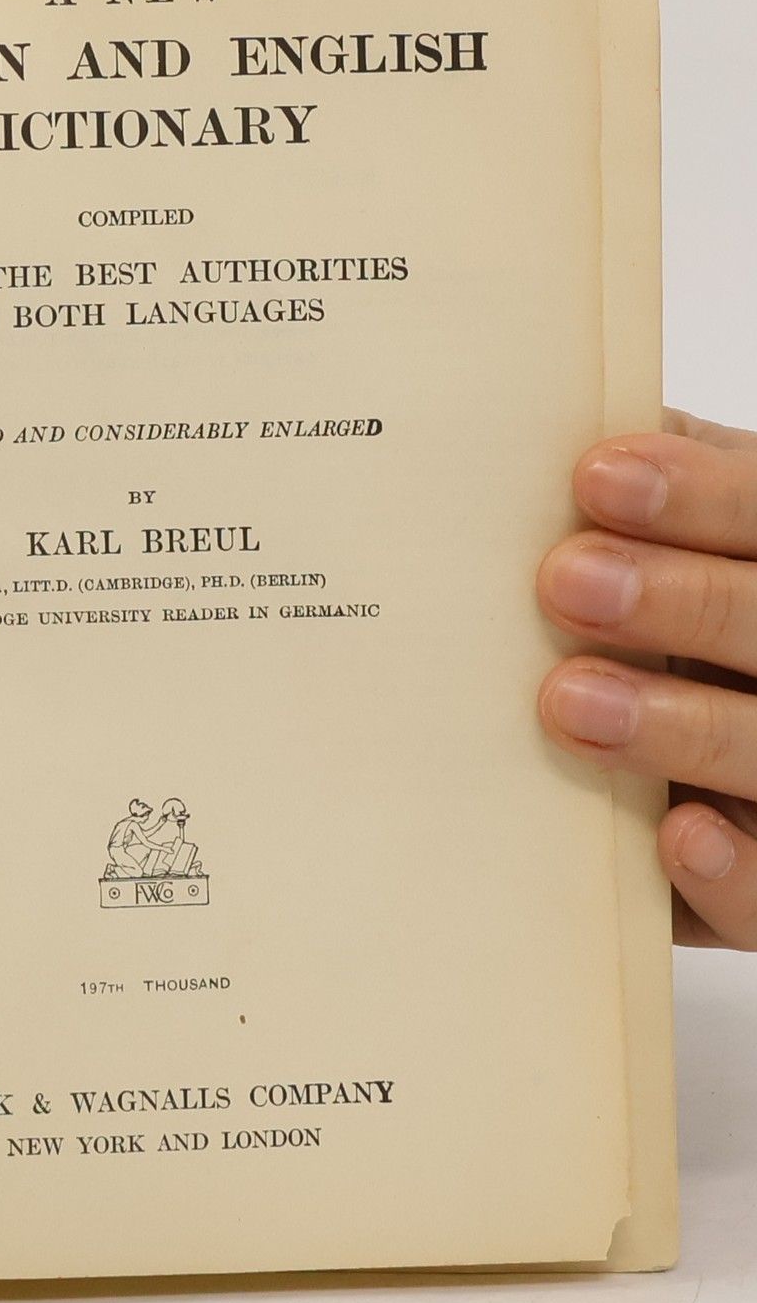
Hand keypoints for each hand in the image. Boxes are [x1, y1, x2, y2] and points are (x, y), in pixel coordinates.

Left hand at [538, 412, 756, 946]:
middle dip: (682, 603)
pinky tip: (676, 836)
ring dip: (684, 728)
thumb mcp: (718, 552)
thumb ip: (680, 502)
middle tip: (564, 581)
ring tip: (568, 701)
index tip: (596, 476)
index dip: (706, 496)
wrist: (749, 786)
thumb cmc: (719, 639)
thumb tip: (582, 430)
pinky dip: (736, 872)